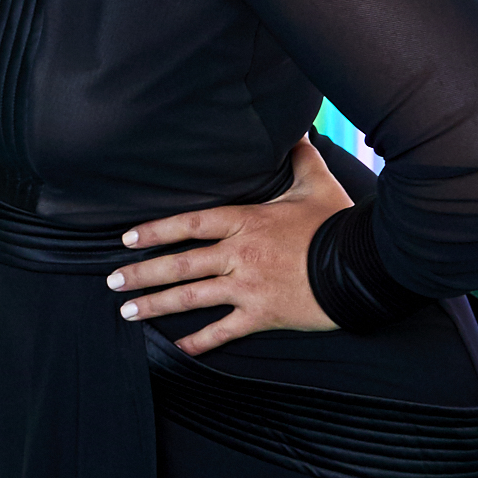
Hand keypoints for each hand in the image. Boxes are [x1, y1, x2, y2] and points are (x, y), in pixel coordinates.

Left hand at [106, 137, 350, 354]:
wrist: (365, 264)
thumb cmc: (338, 224)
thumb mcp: (316, 184)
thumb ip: (298, 157)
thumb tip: (294, 128)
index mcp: (245, 221)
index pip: (189, 224)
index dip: (155, 230)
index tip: (128, 239)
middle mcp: (239, 254)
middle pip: (180, 263)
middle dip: (142, 273)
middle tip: (112, 281)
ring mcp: (249, 286)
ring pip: (192, 296)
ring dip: (156, 305)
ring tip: (127, 312)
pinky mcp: (264, 314)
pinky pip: (224, 330)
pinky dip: (199, 341)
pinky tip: (177, 349)